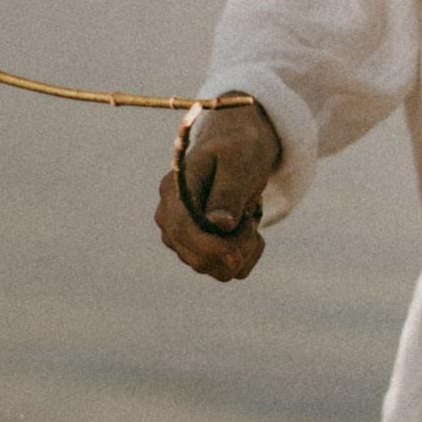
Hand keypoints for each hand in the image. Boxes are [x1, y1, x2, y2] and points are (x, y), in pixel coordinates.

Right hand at [155, 98, 277, 281]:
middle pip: (197, 258)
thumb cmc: (238, 151)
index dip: (207, 247)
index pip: (181, 229)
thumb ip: (228, 192)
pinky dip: (248, 254)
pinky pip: (231, 271)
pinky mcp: (201, 252)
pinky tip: (248, 228)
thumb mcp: (239, 162)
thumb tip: (219, 225)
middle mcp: (170, 219)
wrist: (239, 151)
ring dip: (243, 248)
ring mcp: (183, 239)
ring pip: (216, 269)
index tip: (236, 255)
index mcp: (173, 190)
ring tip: (248, 215)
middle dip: (234, 246)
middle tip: (251, 215)